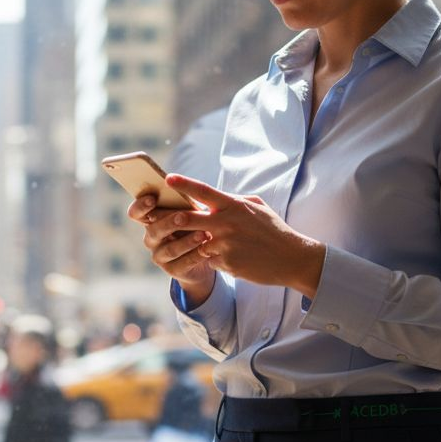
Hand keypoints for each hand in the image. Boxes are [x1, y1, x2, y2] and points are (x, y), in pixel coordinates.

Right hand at [129, 193, 214, 303]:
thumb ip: (182, 203)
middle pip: (153, 230)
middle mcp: (151, 238)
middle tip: (182, 217)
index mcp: (151, 220)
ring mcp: (159, 256)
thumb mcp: (190, 210)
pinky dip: (195, 255)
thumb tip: (181, 186)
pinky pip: (183, 263)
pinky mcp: (172, 270)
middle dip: (168, 223)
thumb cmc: (195, 224)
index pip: (135, 213)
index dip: (141, 206)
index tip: (153, 199)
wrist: (206, 253)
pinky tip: (206, 250)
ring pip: (169, 249)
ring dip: (186, 242)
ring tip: (203, 235)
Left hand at [142, 175, 326, 298]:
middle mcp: (226, 222)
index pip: (204, 192)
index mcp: (233, 205)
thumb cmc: (273, 231)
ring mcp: (224, 243)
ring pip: (196, 242)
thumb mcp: (257, 208)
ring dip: (197, 244)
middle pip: (187, 218)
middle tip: (149, 216)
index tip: (167, 179)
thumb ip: (234, 201)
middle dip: (167, 217)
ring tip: (217, 245)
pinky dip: (213, 260)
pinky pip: (208, 260)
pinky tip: (232, 260)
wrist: (291, 258)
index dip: (183, 185)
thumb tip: (215, 197)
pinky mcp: (225, 262)